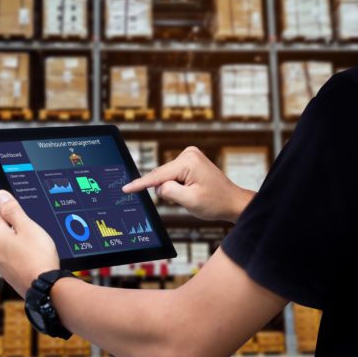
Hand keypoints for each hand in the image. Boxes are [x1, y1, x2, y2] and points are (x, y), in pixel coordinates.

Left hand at [0, 190, 59, 297]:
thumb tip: (0, 195)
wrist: (45, 287)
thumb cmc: (38, 256)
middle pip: (7, 230)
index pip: (2, 213)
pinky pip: (16, 258)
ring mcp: (0, 265)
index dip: (19, 214)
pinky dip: (25, 257)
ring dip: (24, 244)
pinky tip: (36, 260)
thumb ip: (13, 210)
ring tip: (38, 249)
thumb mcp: (28, 227)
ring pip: (13, 245)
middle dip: (21, 230)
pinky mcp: (9, 275)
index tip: (30, 220)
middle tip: (37, 235)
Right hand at [123, 147, 254, 222]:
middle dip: (167, 190)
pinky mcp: (189, 162)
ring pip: (166, 177)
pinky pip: (173, 176)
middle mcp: (188, 154)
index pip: (158, 175)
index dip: (140, 184)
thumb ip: (168, 192)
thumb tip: (158, 187)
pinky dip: (177, 186)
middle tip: (186, 199)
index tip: (125, 189)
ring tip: (192, 194)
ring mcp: (189, 156)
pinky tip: (191, 190)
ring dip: (173, 189)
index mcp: (188, 161)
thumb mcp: (190, 201)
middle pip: (162, 176)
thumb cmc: (216, 202)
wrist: (232, 201)